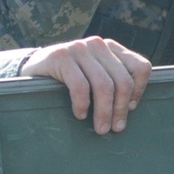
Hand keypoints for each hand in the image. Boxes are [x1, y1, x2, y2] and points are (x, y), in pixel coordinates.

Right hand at [20, 36, 150, 134]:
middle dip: (120, 109)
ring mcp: (79, 48)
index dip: (139, 91)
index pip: (141, 67)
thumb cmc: (68, 78)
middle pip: (122, 81)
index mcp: (111, 48)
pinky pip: (80, 86)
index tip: (130, 109)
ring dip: (103, 112)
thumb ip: (112, 81)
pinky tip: (80, 114)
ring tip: (100, 128)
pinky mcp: (61, 56)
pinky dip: (82, 105)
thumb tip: (130, 108)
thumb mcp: (93, 75)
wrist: (33, 69)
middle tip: (115, 128)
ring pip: (103, 85)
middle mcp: (98, 45)